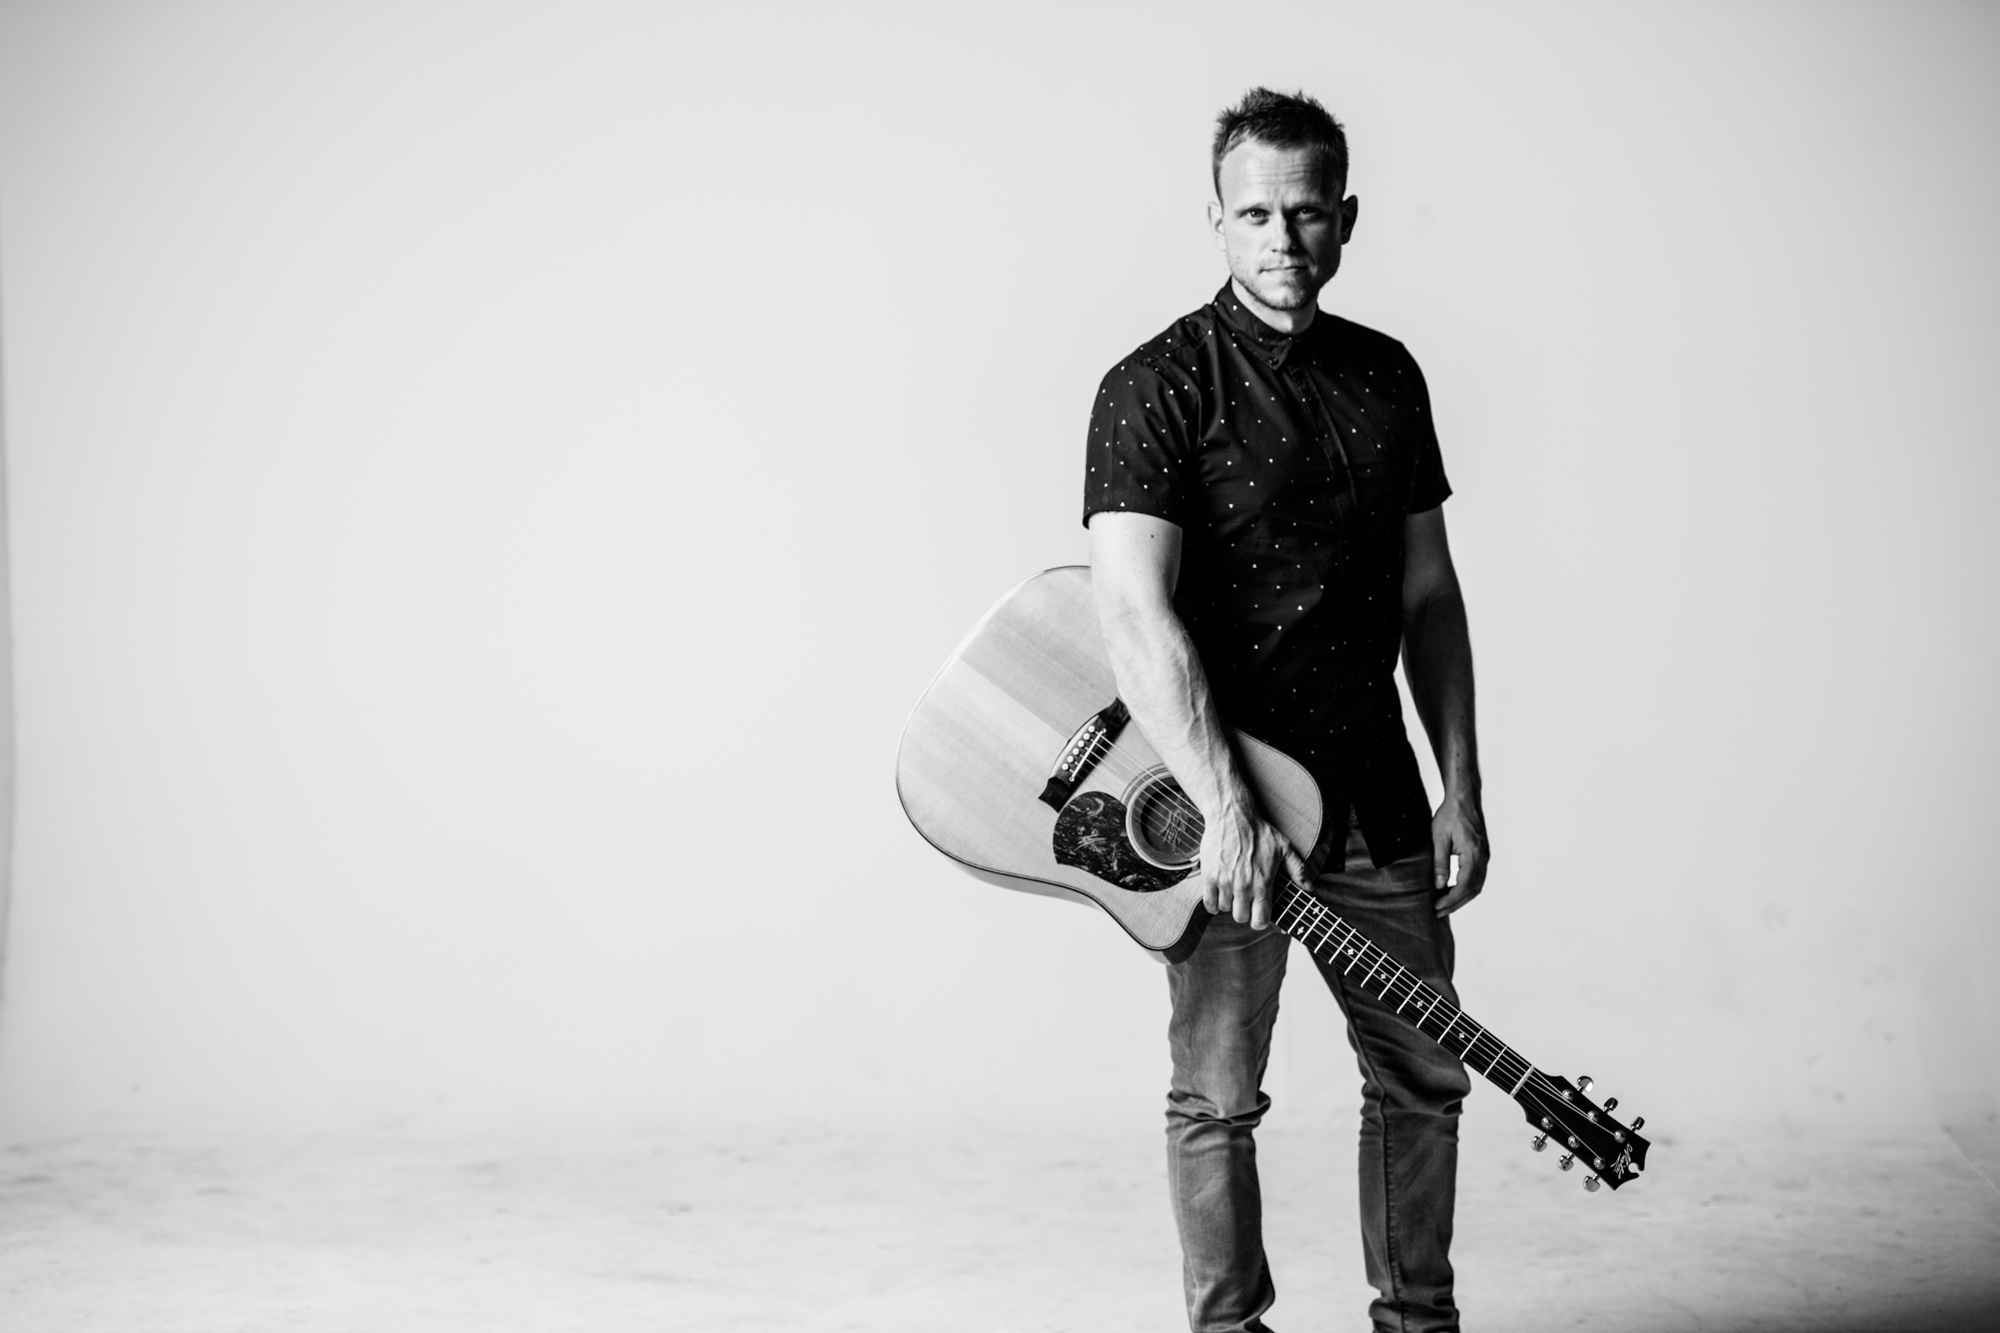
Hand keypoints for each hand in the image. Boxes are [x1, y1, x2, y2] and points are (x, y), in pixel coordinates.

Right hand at [1199, 799, 1306, 929]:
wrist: (1231, 815)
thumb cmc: (1260, 831)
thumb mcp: (1284, 848)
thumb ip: (1298, 870)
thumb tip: (1310, 889)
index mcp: (1262, 882)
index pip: (1260, 919)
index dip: (1261, 922)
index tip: (1260, 916)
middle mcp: (1243, 885)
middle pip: (1241, 917)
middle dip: (1245, 913)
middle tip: (1246, 901)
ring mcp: (1224, 881)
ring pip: (1225, 909)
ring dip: (1230, 904)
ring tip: (1234, 892)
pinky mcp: (1209, 876)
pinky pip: (1209, 903)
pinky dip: (1213, 903)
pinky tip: (1220, 894)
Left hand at [1431, 791, 1488, 917]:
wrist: (1464, 798)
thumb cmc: (1450, 815)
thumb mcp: (1439, 838)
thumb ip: (1440, 863)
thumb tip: (1440, 885)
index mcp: (1473, 854)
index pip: (1464, 885)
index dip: (1450, 899)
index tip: (1437, 907)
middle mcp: (1483, 857)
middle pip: (1473, 889)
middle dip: (1456, 903)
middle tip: (1438, 911)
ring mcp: (1485, 856)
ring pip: (1477, 885)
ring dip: (1462, 897)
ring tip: (1444, 904)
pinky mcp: (1482, 853)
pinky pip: (1478, 877)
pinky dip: (1467, 887)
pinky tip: (1453, 889)